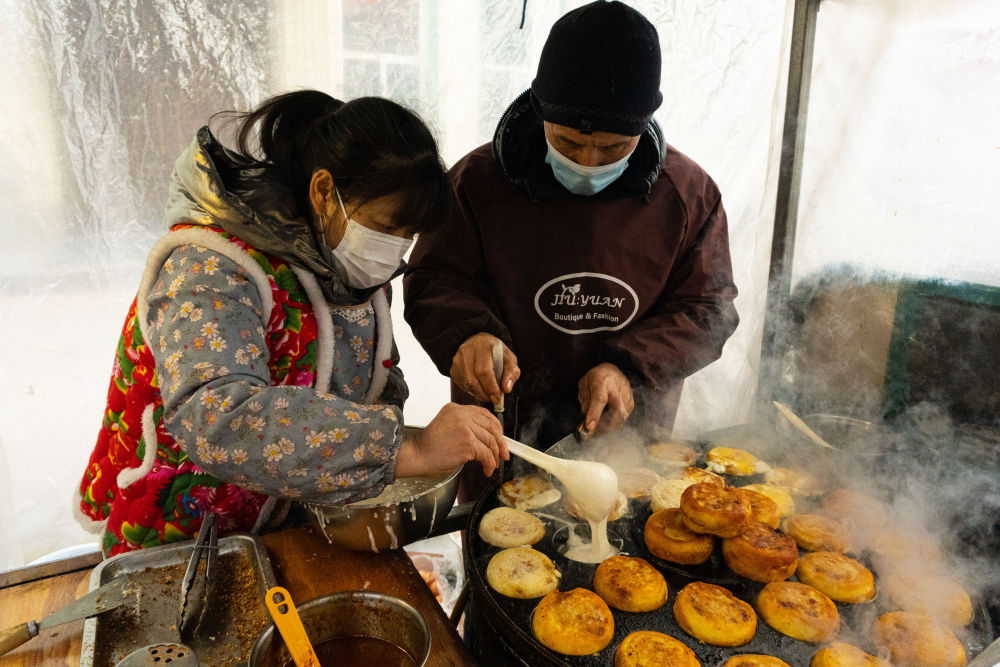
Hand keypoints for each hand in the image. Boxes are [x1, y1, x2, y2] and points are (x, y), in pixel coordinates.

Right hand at [394, 403, 508, 478]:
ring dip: (494, 456)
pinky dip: (489, 464)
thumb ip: (465, 427)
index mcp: (456, 409)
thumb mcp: (447, 428)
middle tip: (503, 454)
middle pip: (491, 426)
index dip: (495, 427)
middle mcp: (461, 414)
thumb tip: (487, 438)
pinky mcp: (468, 442)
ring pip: (490, 441)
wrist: (416, 456)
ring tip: (492, 465)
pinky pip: (486, 454)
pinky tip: (486, 469)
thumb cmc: (429, 447)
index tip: (500, 439)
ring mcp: (465, 427)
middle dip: (500, 442)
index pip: (484, 414)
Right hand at [450, 332, 519, 405]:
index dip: (491, 387)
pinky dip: (472, 391)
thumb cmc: (495, 352)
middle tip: (494, 399)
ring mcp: (457, 361)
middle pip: (473, 380)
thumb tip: (506, 389)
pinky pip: (462, 385)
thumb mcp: (509, 358)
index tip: (498, 398)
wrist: (477, 343)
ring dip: (479, 393)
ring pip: (467, 385)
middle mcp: (467, 352)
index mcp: (483, 346)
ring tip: (488, 394)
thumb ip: (511, 372)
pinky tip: (480, 387)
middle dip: (485, 394)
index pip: (484, 371)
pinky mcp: (453, 369)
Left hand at [578, 363, 634, 433]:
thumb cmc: (597, 377)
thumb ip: (584, 399)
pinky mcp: (631, 402)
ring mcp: (627, 395)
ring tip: (599, 426)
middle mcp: (617, 388)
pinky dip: (614, 423)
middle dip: (605, 425)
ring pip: (622, 417)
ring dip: (609, 426)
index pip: (600, 399)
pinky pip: (624, 418)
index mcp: (602, 381)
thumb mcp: (584, 384)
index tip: (589, 426)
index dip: (595, 414)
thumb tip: (586, 416)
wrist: (612, 370)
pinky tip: (606, 421)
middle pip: (617, 411)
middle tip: (594, 431)